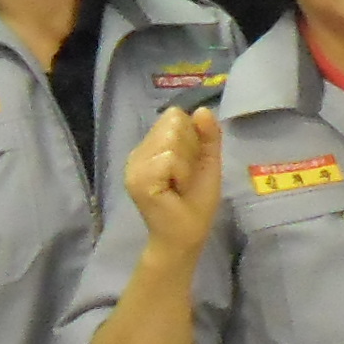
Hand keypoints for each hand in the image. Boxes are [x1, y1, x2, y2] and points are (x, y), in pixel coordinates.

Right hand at [122, 106, 224, 260]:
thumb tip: (202, 109)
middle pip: (173, 122)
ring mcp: (135, 165)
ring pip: (172, 137)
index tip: (191, 164)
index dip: (192, 136)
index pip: (175, 115)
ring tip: (180, 183)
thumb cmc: (196, 200)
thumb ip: (208, 134)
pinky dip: (182, 173)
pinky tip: (175, 190)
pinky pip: (169, 157)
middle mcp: (138, 152)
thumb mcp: (207, 160)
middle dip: (190, 149)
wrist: (187, 235)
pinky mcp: (138, 179)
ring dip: (186, 163)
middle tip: (185, 177)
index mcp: (151, 147)